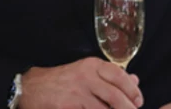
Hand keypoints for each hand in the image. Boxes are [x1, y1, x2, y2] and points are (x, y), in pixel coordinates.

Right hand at [19, 57, 142, 108]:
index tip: (138, 101)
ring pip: (104, 108)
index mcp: (92, 65)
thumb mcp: (86, 73)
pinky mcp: (68, 106)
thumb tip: (134, 80)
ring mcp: (77, 92)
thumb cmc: (62, 81)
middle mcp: (86, 76)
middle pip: (115, 94)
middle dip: (128, 107)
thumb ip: (110, 77)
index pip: (119, 75)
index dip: (132, 90)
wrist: (31, 88)